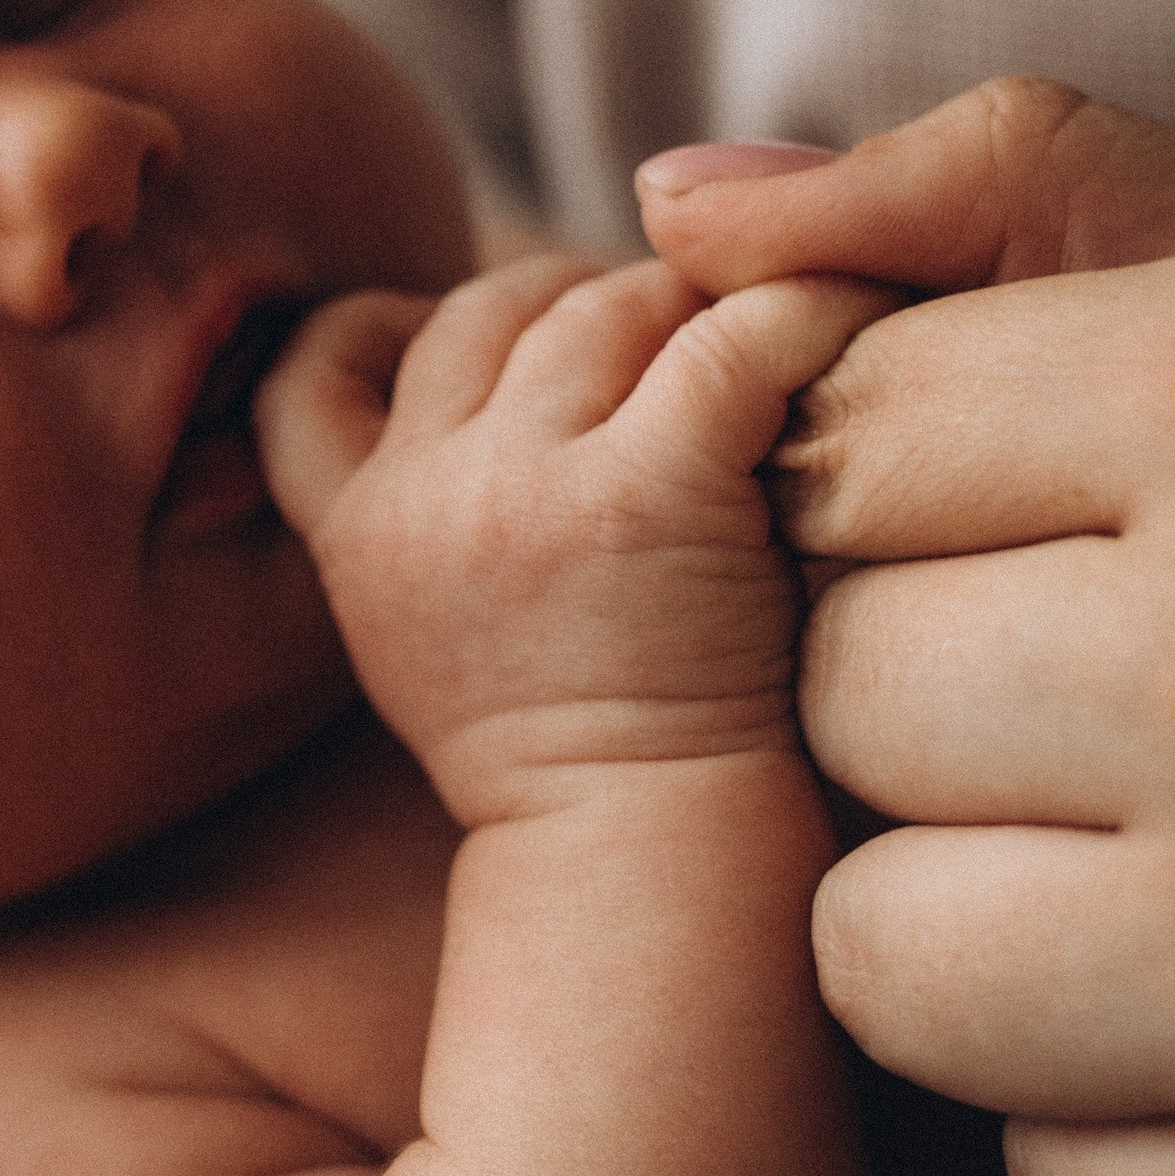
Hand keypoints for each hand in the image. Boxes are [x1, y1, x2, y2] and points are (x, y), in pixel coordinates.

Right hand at [254, 255, 884, 825]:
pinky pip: (725, 341)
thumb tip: (493, 392)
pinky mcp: (642, 492)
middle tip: (687, 352)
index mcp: (355, 529)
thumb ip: (425, 519)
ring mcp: (520, 489)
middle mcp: (418, 493)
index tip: (502, 346)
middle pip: (491, 307)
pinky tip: (855, 325)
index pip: (319, 361)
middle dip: (590, 305)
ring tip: (772, 355)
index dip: (402, 324)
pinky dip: (803, 312)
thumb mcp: (425, 644)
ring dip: (692, 310)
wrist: (647, 870)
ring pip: (603, 304)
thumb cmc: (578, 760)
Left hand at [638, 77, 1174, 1175]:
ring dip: (978, 923)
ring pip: (883, 960)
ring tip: (1153, 858)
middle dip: (929, 692)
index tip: (1052, 505)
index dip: (906, 478)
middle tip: (1106, 687)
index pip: (846, 451)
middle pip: (844, 697)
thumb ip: (982, 192)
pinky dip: (1126, 1131)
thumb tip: (666, 212)